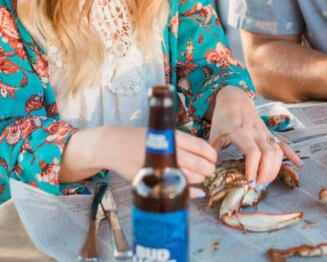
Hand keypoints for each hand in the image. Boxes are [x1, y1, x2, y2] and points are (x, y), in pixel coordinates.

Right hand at [86, 126, 217, 185]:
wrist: (113, 145)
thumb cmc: (139, 139)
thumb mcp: (161, 134)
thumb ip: (180, 144)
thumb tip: (203, 156)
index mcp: (171, 137)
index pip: (199, 146)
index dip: (210, 154)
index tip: (213, 158)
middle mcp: (167, 151)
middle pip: (197, 164)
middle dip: (207, 169)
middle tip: (209, 170)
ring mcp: (159, 167)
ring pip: (188, 177)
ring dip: (198, 180)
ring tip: (199, 177)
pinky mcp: (152, 180)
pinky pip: (175, 189)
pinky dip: (189, 192)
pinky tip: (195, 192)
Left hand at [209, 86, 302, 186]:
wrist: (235, 100)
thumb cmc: (223, 119)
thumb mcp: (213, 134)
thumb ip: (212, 152)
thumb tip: (210, 171)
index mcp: (240, 132)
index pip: (252, 152)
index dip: (253, 168)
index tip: (249, 181)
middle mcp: (255, 132)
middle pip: (268, 153)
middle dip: (266, 172)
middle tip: (258, 185)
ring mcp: (265, 133)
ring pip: (277, 150)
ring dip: (275, 168)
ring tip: (266, 181)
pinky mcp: (270, 133)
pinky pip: (284, 144)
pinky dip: (292, 154)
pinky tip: (299, 164)